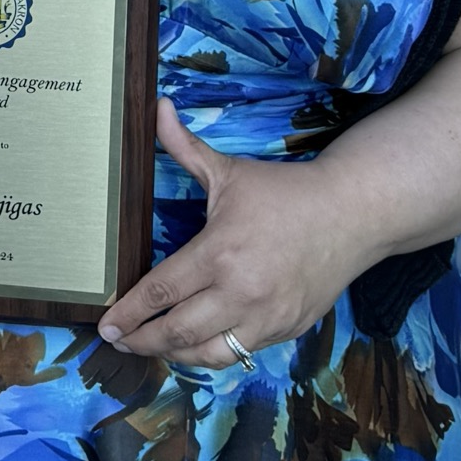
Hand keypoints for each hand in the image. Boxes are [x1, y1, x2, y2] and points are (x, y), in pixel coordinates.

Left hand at [97, 101, 367, 366]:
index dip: (130, 313)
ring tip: (152, 347)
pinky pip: (241, 352)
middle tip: (120, 342)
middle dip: (143, 341)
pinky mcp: (287, 330)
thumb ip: (185, 147)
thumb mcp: (231, 170)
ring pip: (208, 353)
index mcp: (219, 254)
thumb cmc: (287, 192)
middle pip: (178, 331)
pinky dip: (213, 353)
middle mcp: (241, 292)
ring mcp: (267, 317)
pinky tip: (194, 345)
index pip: (161, 291)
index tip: (108, 326)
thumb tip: (156, 106)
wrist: (353, 214)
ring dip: (174, 354)